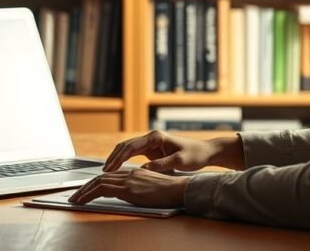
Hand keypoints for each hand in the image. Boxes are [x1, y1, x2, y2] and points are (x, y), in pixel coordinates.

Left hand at [68, 168, 188, 207]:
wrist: (180, 190)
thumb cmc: (170, 193)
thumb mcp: (150, 189)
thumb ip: (138, 189)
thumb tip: (127, 194)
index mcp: (134, 174)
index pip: (109, 177)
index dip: (95, 184)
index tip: (85, 192)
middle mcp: (129, 174)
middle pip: (100, 178)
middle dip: (84, 188)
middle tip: (74, 197)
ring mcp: (128, 180)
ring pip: (98, 183)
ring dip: (83, 192)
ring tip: (74, 201)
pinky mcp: (129, 189)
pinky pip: (102, 190)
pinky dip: (89, 195)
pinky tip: (83, 201)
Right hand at [101, 130, 242, 172]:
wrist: (205, 152)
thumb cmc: (195, 155)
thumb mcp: (180, 162)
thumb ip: (162, 166)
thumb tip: (143, 171)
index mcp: (155, 137)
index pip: (131, 146)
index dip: (119, 158)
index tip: (110, 168)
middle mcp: (151, 138)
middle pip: (126, 145)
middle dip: (114, 157)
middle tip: (104, 171)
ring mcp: (151, 143)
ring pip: (128, 149)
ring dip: (117, 158)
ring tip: (107, 170)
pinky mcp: (152, 150)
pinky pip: (134, 154)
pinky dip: (124, 160)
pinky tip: (118, 169)